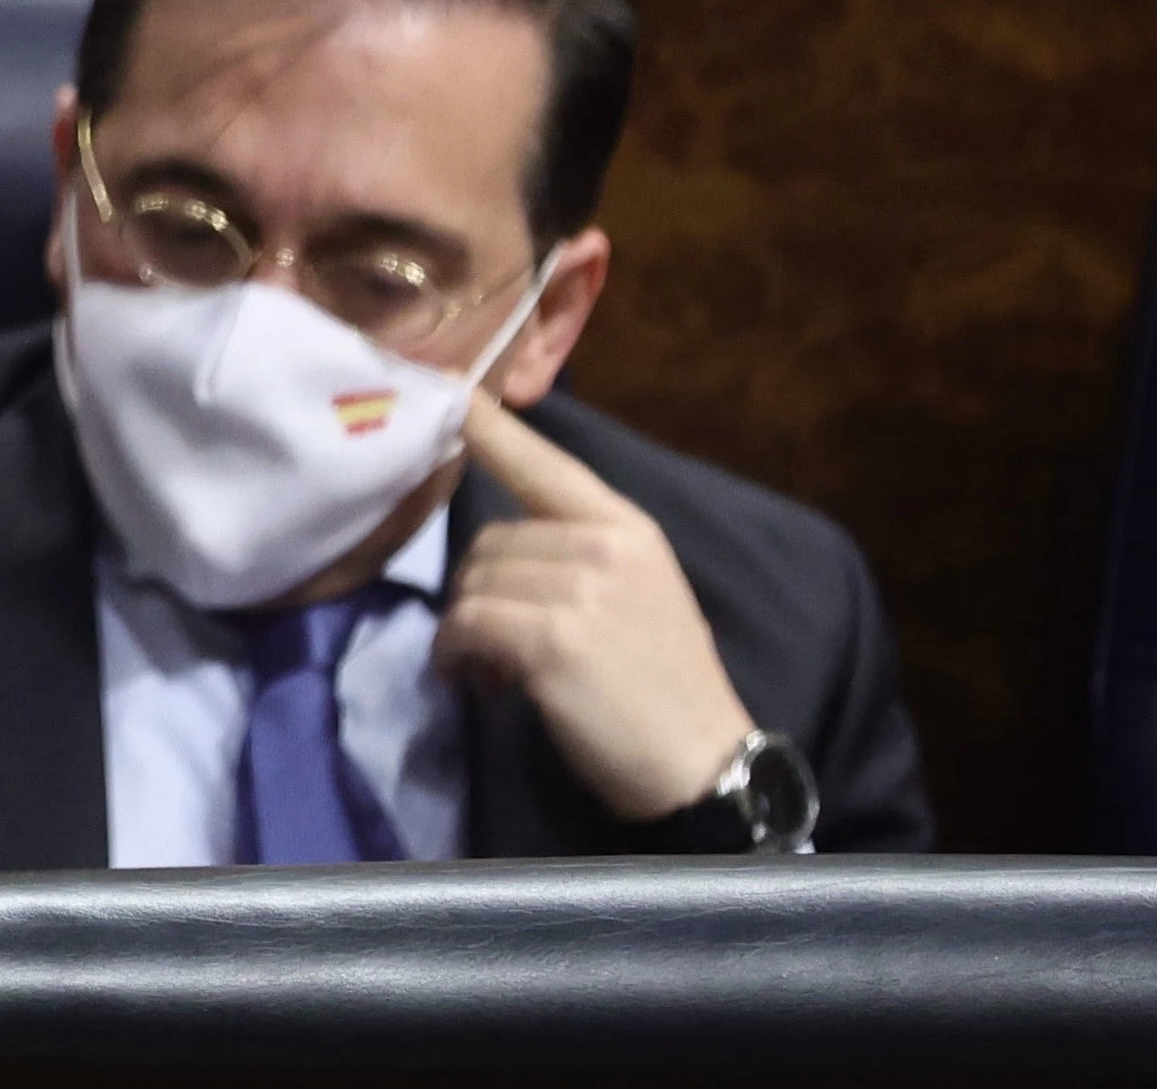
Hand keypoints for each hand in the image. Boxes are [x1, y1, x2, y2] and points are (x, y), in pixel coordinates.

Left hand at [431, 393, 757, 822]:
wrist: (703, 763)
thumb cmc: (668, 686)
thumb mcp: (642, 594)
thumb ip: (584, 555)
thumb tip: (505, 550)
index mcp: (629, 527)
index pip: (549, 465)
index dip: (494, 430)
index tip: (452, 394)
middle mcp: (605, 545)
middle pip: (492, 538)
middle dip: (482, 588)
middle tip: (496, 642)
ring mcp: (578, 589)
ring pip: (474, 582)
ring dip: (466, 627)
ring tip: (490, 667)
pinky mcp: (550, 638)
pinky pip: (466, 625)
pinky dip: (455, 655)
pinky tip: (476, 681)